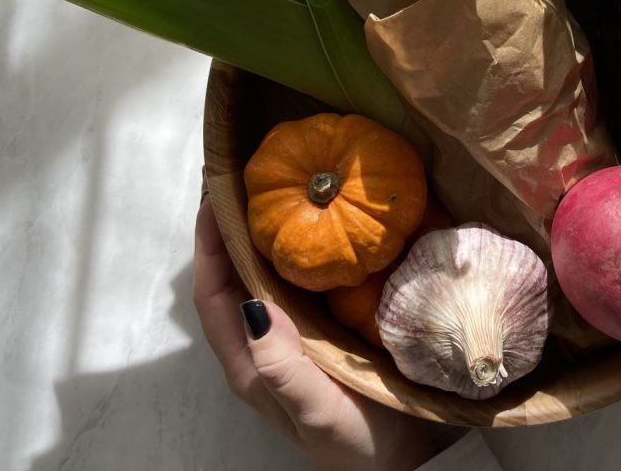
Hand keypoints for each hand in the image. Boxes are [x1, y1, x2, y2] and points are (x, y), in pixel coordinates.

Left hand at [193, 194, 436, 470]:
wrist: (411, 468)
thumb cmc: (359, 444)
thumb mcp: (317, 412)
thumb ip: (282, 369)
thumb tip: (251, 307)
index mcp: (251, 364)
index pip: (214, 294)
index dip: (209, 245)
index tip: (215, 195)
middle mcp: (266, 345)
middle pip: (236, 278)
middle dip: (236, 228)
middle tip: (250, 177)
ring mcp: (298, 338)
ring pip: (271, 277)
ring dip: (270, 235)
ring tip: (287, 189)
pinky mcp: (329, 333)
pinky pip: (307, 284)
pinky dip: (308, 251)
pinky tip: (329, 227)